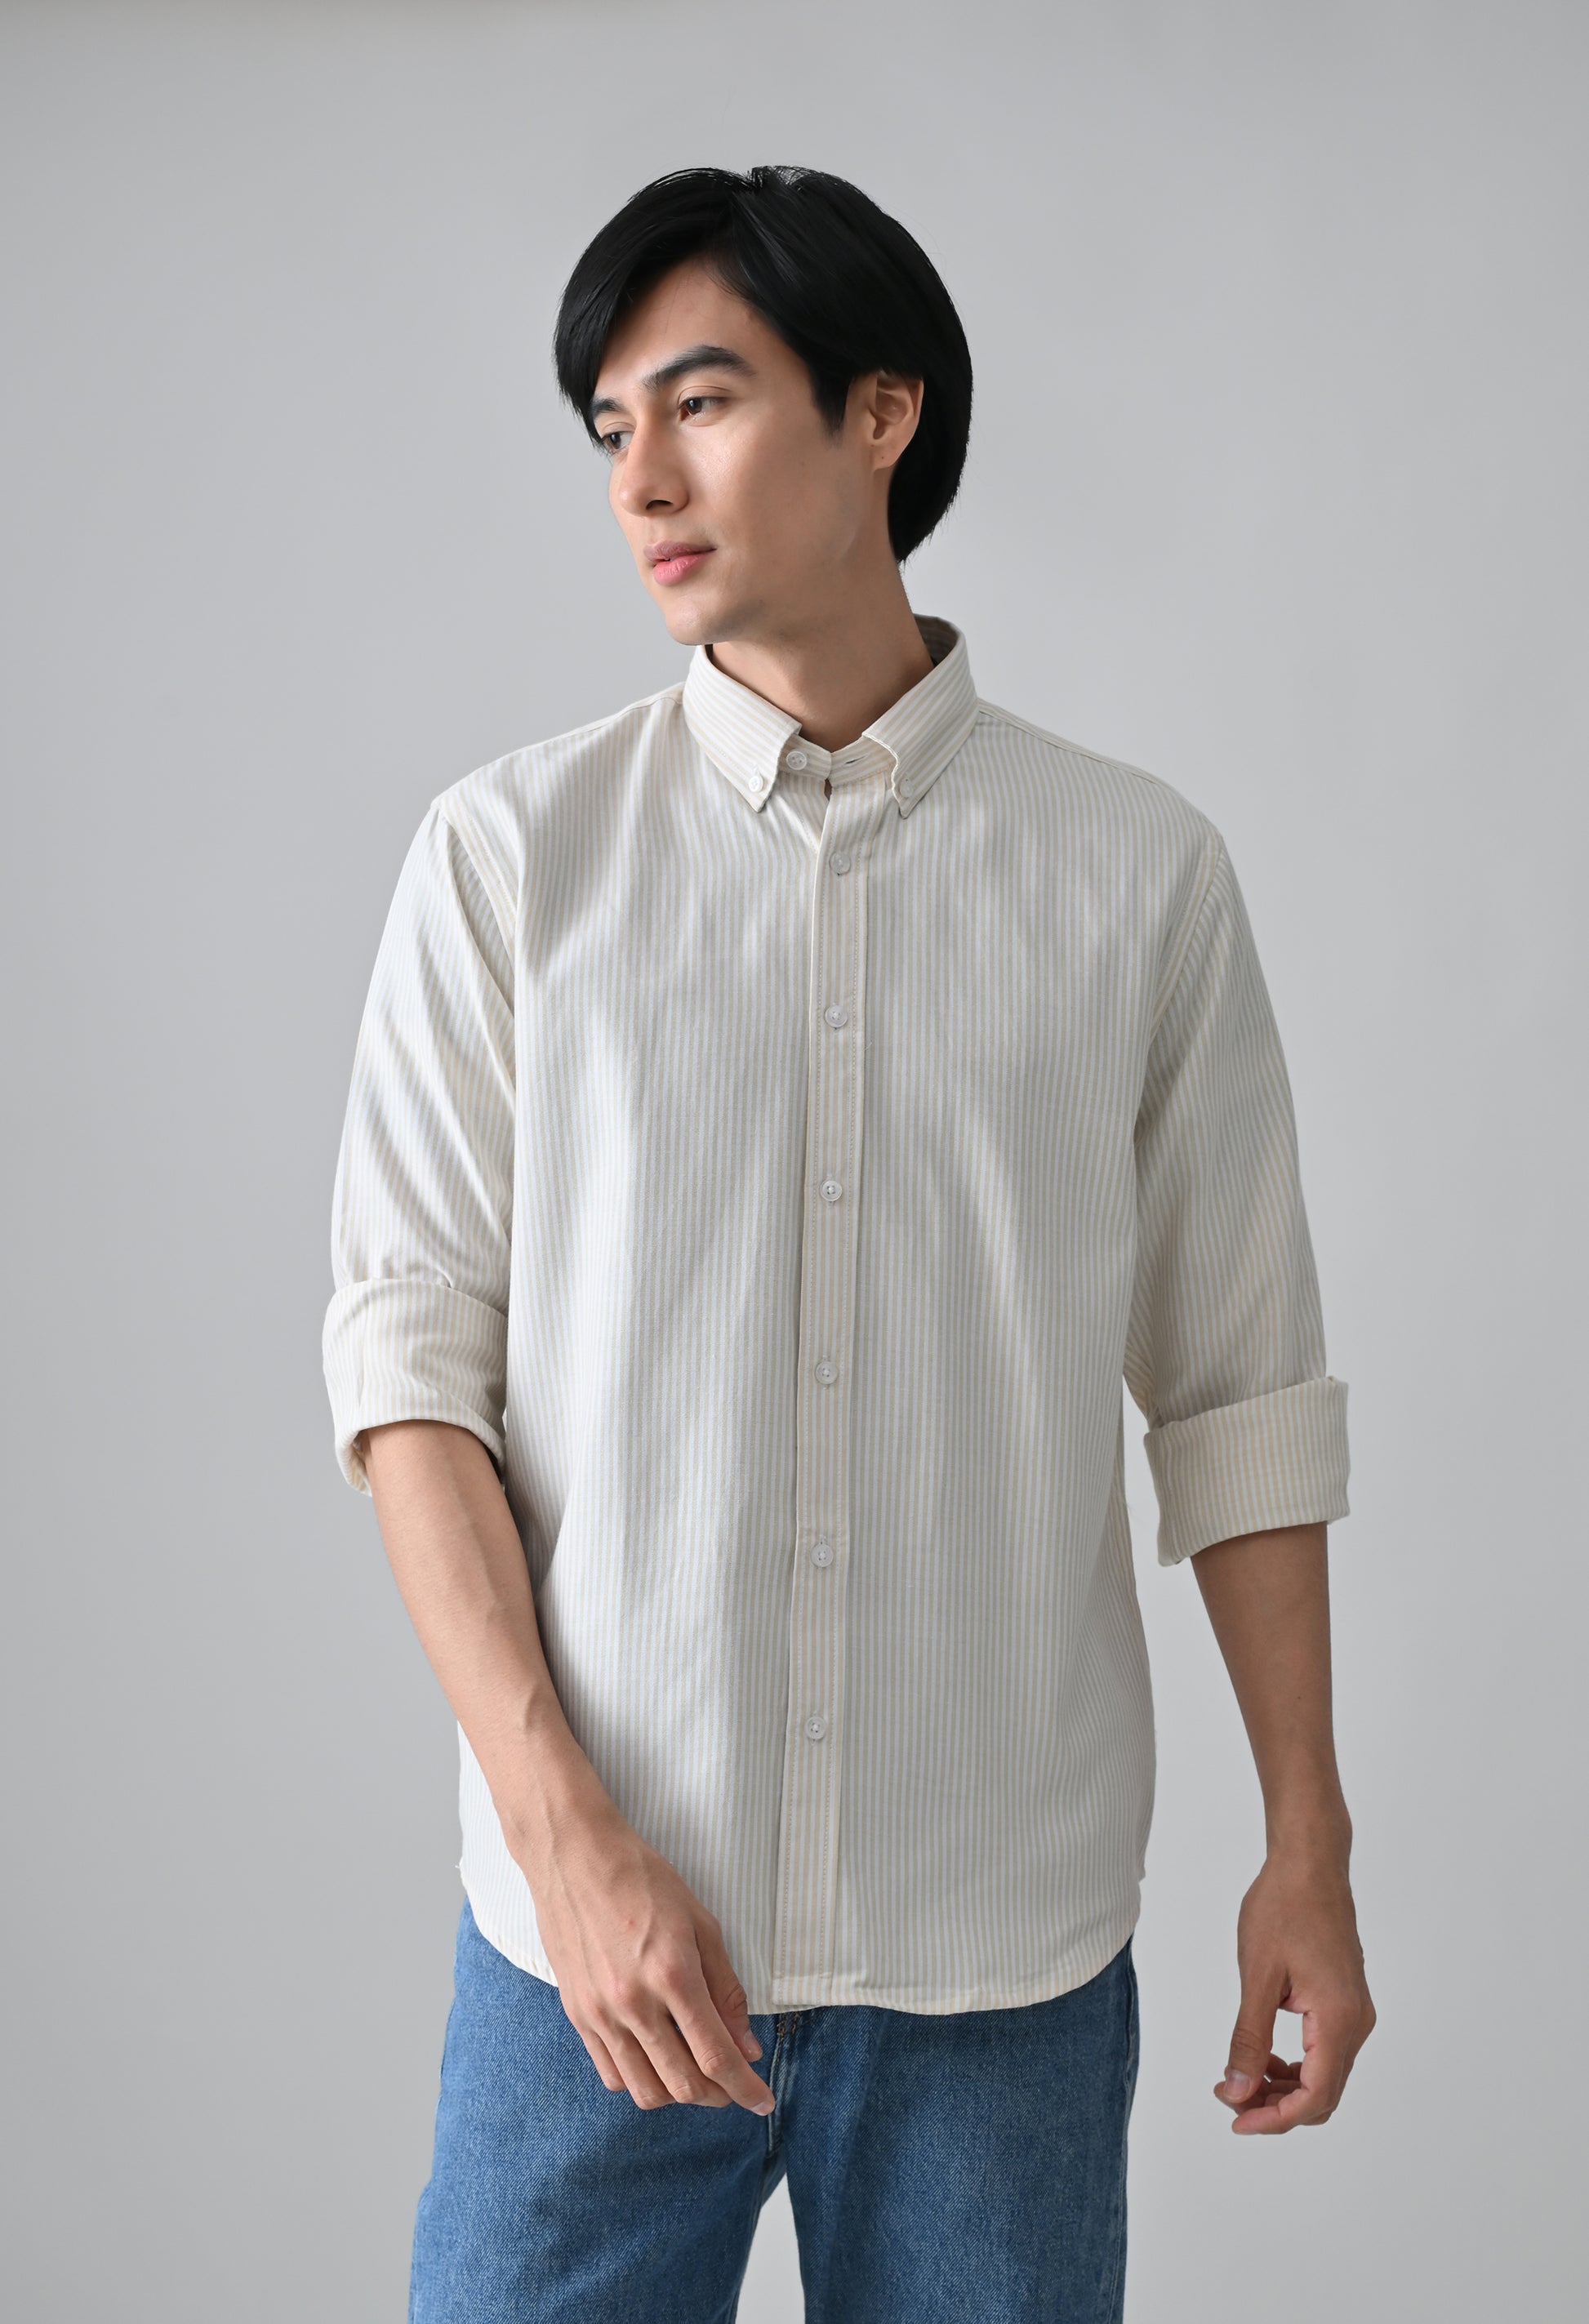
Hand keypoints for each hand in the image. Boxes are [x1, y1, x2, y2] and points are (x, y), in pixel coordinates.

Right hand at [520, 1798, 775, 2116]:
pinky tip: (657, 2061)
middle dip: (717, 2095)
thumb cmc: (643, 1880)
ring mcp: (600, 2014)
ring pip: (645, 2090)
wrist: (575, 1858)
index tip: (763, 2102)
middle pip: (683, 2083)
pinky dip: (640, 2081)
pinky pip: (611, 2073)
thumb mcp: (701, 1923)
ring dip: (679, 2095)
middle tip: (733, 2086)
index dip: (745, 2087)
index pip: (716, 2056)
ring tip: (696, 2074)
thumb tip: (745, 2044)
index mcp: (673, 1975)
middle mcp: (634, 2003)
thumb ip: (725, 1988)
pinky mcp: (577, 2015)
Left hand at [1214, 1839, 1374, 2132]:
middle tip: (1230, 2101)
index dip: (1275, 2119)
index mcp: (1339, 2019)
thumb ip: (1249, 2037)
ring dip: (1285, 2088)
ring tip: (1240, 2079)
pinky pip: (1326, 2051)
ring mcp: (1355, 2012)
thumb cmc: (1283, 1907)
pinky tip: (1265, 2056)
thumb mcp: (1258, 1975)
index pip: (1315, 2096)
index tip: (1236, 2120)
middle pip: (1323, 2093)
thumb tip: (1238, 2089)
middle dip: (1277, 2107)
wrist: (1310, 1863)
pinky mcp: (1347, 2001)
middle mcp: (1357, 2022)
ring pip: (1325, 2075)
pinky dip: (1296, 2064)